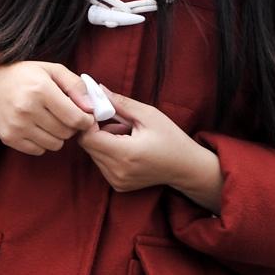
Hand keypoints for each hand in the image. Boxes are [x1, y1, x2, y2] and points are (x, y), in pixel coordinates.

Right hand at [0, 61, 93, 155]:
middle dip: (71, 126)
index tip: (85, 116)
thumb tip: (91, 108)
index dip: (86, 120)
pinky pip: (39, 150)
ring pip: (55, 144)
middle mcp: (27, 109)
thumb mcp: (52, 70)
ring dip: (58, 135)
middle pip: (66, 133)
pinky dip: (43, 142)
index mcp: (41, 90)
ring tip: (49, 120)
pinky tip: (37, 127)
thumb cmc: (25, 76)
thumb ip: (76, 86)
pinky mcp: (9, 138)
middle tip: (65, 115)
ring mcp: (17, 126)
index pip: (75, 118)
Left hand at [77, 91, 221, 204]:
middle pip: (88, 145)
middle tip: (115, 119)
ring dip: (102, 140)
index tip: (100, 110)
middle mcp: (117, 171)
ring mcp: (116, 180)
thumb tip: (97, 90)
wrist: (186, 168)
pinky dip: (108, 151)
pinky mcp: (117, 184)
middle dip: (95, 128)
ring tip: (126, 133)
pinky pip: (101, 163)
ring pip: (93, 153)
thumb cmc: (171, 139)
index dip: (89, 121)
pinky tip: (127, 146)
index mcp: (125, 154)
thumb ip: (120, 103)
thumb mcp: (148, 115)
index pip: (88, 137)